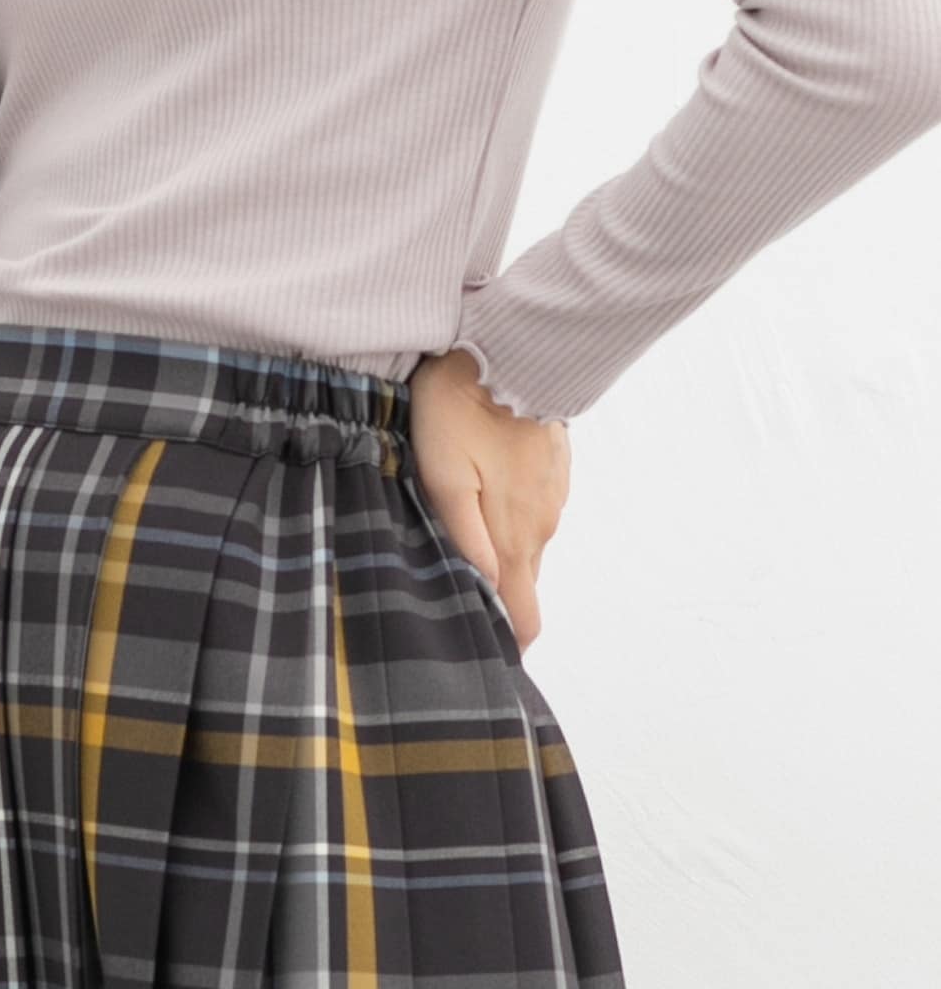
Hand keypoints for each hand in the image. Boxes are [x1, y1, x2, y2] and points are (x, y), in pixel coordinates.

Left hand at [406, 348, 570, 653]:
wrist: (507, 345)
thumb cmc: (461, 409)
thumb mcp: (444, 474)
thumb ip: (464, 537)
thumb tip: (483, 592)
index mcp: (516, 536)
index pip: (526, 617)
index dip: (508, 642)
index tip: (483, 653)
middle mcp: (543, 523)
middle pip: (524, 584)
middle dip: (499, 601)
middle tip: (457, 598)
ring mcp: (552, 494)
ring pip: (526, 544)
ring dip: (502, 553)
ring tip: (462, 541)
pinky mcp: (553, 467)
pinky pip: (532, 508)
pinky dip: (510, 516)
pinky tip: (484, 494)